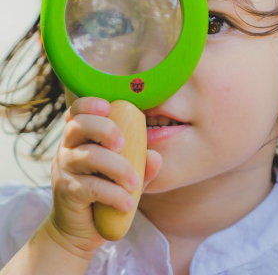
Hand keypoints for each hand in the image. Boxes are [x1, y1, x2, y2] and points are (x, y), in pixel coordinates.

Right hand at [49, 97, 161, 253]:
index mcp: (80, 137)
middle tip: (123, 144)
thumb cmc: (104, 192)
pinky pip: (92, 187)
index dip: (89, 104)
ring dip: (117, 167)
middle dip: (104, 129)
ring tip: (134, 182)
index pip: (77, 111)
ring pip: (88, 156)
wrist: (80, 229)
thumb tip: (156, 157)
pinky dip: (114, 194)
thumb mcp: (124, 175)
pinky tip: (128, 203)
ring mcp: (64, 169)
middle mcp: (67, 148)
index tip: (107, 107)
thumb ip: (140, 164)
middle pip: (79, 125)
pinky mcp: (67, 192)